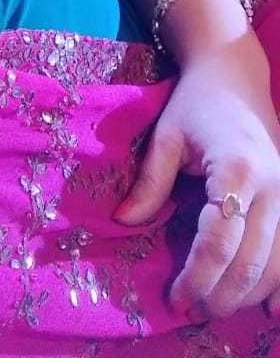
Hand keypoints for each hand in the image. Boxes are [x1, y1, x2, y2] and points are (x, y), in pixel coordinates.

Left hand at [114, 43, 279, 319]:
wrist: (234, 74)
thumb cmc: (195, 103)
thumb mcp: (166, 136)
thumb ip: (149, 181)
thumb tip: (124, 222)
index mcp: (237, 169)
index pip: (218, 241)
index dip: (197, 277)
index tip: (175, 299)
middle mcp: (271, 186)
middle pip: (250, 262)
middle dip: (220, 296)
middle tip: (191, 312)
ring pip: (276, 265)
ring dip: (247, 296)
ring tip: (214, 308)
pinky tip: (269, 311)